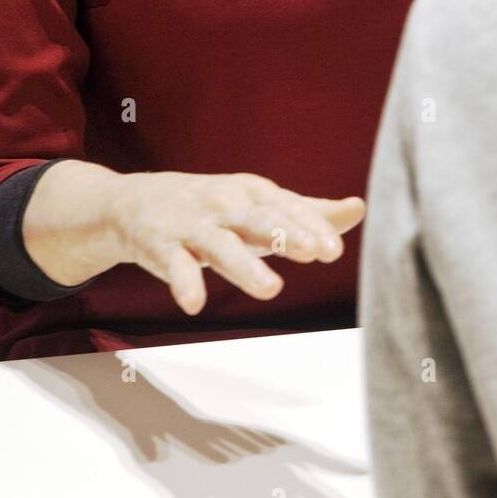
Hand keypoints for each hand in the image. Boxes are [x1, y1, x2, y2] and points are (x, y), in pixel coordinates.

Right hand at [108, 170, 364, 314]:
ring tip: (271, 290)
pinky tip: (195, 303)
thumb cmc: (214, 208)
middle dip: (286, 233)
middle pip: (258, 219)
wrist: (137, 203)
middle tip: (313, 252)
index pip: (288, 207)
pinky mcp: (162, 246)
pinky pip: (174, 264)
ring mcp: (193, 225)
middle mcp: (226, 205)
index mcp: (254, 193)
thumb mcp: (260, 205)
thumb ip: (309, 211)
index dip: (312, 226)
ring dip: (245, 266)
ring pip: (221, 245)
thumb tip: (359, 208)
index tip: (334, 249)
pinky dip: (184, 282)